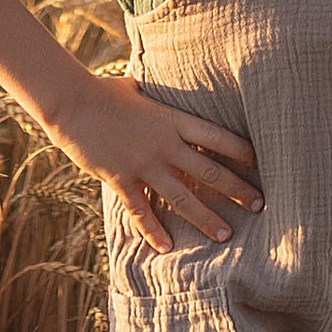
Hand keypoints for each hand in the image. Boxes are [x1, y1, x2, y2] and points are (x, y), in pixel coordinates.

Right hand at [50, 72, 261, 252]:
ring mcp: (142, 164)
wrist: (72, 102)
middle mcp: (163, 144)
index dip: (239, 150)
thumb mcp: (140, 88)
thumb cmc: (106, 91)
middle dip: (236, 189)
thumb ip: (158, 96)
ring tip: (225, 234)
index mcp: (171, 119)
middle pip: (207, 170)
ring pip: (181, 197)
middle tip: (260, 205)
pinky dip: (153, 231)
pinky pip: (141, 210)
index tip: (259, 163)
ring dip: (205, 218)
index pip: (214, 136)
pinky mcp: (120, 179)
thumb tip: (166, 83)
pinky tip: (166, 248)